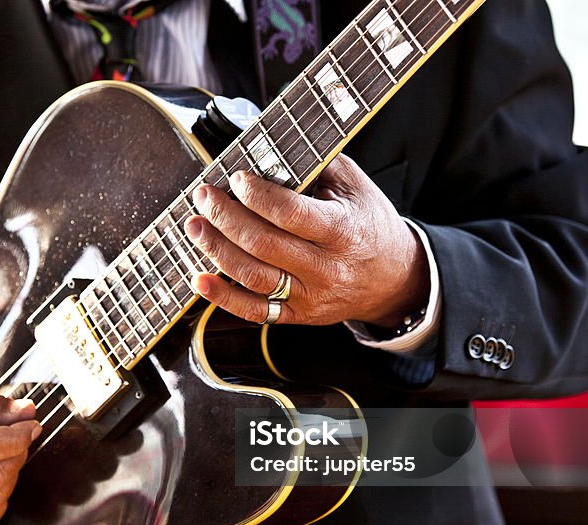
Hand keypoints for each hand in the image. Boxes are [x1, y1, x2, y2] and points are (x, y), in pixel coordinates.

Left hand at [185, 154, 428, 327]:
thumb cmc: (367, 223)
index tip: (235, 178)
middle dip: (225, 217)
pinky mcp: (297, 315)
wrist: (393, 278)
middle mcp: (325, 267)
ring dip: (216, 250)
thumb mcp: (354, 186)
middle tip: (204, 197)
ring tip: (194, 226)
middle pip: (264, 244)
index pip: (291, 213)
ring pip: (253, 277)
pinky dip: (222, 297)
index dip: (257, 195)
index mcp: (341, 230)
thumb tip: (266, 146)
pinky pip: (254, 311)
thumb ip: (315, 165)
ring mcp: (310, 296)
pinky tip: (199, 279)